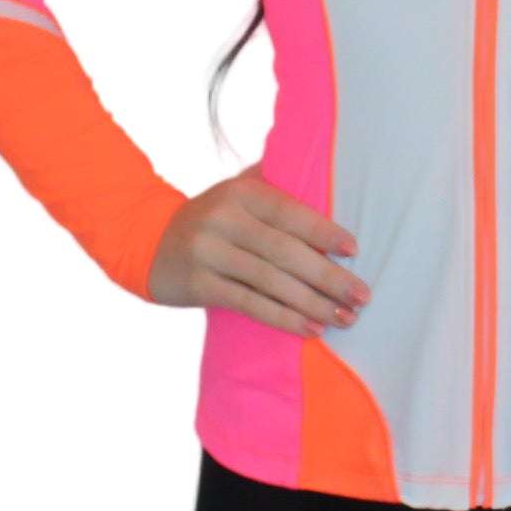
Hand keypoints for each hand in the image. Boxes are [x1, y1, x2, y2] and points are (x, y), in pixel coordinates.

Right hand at [147, 159, 371, 337]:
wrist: (148, 241)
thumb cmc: (212, 217)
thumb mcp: (236, 193)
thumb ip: (274, 186)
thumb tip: (328, 182)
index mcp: (242, 192)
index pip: (290, 212)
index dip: (324, 231)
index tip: (355, 250)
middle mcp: (225, 219)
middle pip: (285, 251)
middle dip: (328, 276)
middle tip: (362, 296)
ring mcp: (209, 252)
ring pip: (271, 281)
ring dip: (312, 303)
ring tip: (344, 318)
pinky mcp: (199, 285)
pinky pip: (249, 304)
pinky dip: (283, 317)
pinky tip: (310, 329)